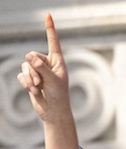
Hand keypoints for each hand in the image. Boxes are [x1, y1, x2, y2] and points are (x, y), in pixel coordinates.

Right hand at [17, 14, 77, 148]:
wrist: (53, 111)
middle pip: (31, 56)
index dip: (49, 28)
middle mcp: (47, 63)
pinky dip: (26, 84)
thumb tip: (28, 55)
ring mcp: (37, 71)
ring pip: (25, 66)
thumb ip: (41, 67)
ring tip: (38, 88)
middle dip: (33, 70)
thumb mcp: (53, 80)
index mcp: (57, 61)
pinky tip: (34, 92)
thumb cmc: (59, 96)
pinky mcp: (29, 79)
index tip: (48, 15)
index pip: (52, 41)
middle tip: (40, 83)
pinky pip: (21, 76)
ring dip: (29, 78)